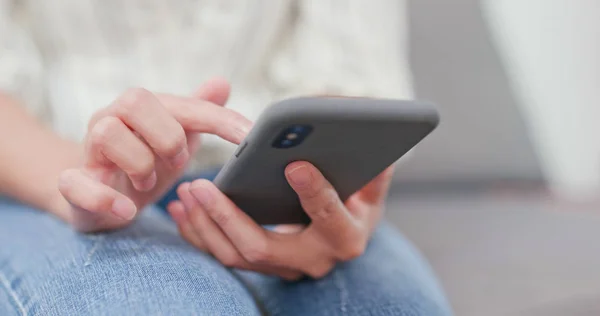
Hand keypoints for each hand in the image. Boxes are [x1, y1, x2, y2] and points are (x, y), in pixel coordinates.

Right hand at [57, 79, 251, 231]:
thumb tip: (222, 82)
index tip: (250, 138)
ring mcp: (88, 149)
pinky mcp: (72, 183)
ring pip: (108, 133)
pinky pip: (76, 183)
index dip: (221, 120)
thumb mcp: (176, 139)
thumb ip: (198, 113)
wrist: (99, 196)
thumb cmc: (143, 162)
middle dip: (168, 136)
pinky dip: (106, 198)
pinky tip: (127, 210)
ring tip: (149, 182)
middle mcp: (112, 118)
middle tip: (178, 161)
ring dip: (140, 164)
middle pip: (136, 101)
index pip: (186, 104)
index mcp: (143, 108)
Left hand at [168, 161, 393, 279]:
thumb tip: (367, 128)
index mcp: (345, 237)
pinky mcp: (262, 265)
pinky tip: (180, 209)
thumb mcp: (374, 184)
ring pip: (235, 255)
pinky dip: (199, 233)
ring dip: (204, 224)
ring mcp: (284, 267)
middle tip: (201, 185)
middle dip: (227, 217)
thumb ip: (373, 162)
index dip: (314, 193)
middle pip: (262, 247)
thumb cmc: (358, 201)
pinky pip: (223, 254)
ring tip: (186, 191)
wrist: (345, 235)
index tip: (295, 164)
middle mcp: (313, 260)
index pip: (329, 218)